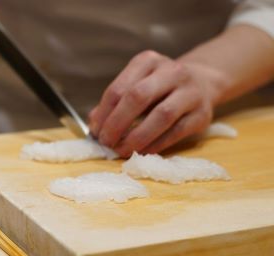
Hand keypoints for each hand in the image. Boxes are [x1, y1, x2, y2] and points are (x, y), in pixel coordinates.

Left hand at [89, 50, 217, 156]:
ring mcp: (190, 92)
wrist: (203, 82)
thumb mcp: (137, 84)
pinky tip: (141, 151)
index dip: (104, 113)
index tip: (95, 131)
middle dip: (117, 123)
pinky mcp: (202, 114)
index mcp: (148, 61)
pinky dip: (155, 144)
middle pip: (138, 97)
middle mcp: (171, 71)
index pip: (119, 88)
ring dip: (137, 137)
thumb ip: (115, 102)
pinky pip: (176, 132)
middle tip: (106, 142)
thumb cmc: (160, 87)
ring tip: (121, 150)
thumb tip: (94, 125)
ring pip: (161, 116)